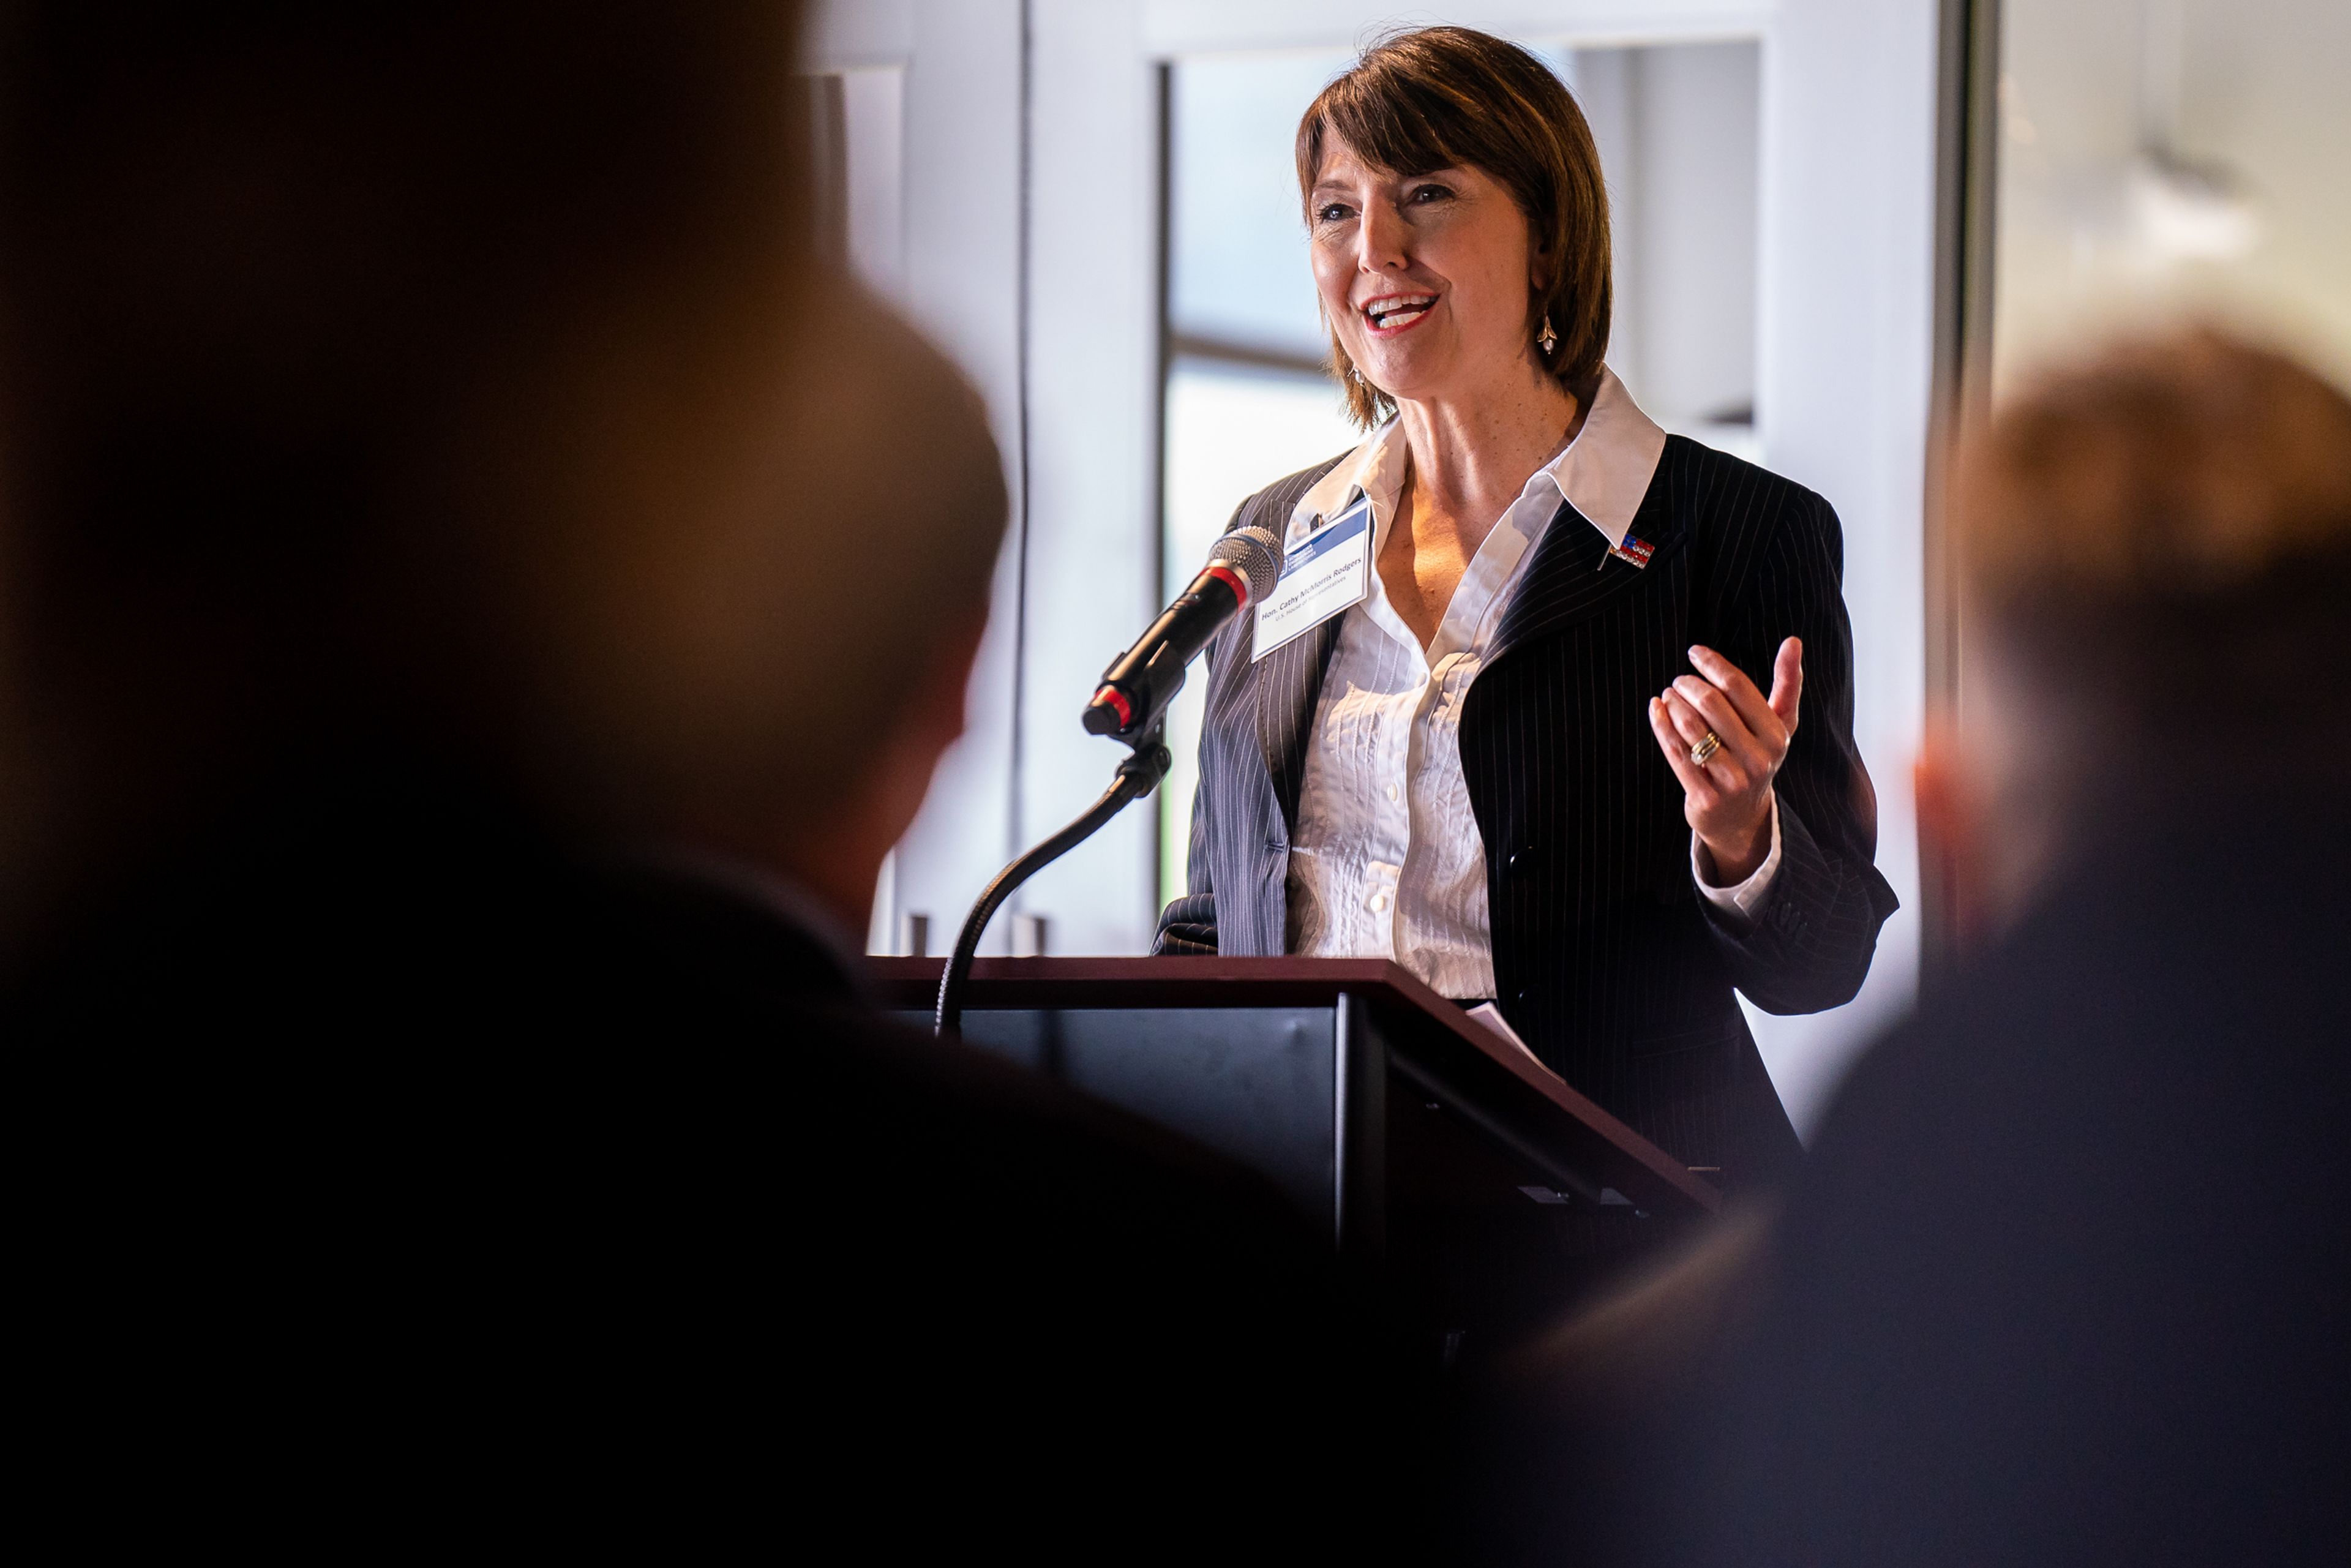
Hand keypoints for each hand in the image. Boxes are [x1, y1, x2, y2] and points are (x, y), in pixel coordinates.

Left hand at [1647, 638, 1802, 885]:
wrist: (1741, 818)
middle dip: (1689, 685)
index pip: (1738, 687)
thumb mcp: (1780, 725)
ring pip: (1691, 728)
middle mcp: (1758, 759)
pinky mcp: (1705, 797)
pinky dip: (1661, 726)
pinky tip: (1656, 709)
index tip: (1694, 652)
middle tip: (1678, 680)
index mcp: (1776, 736)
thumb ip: (1787, 684)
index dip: (1712, 664)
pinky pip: (1675, 752)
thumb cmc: (1757, 757)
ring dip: (1673, 704)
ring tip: (1668, 694)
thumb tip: (1793, 640)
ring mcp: (1731, 781)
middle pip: (1712, 705)